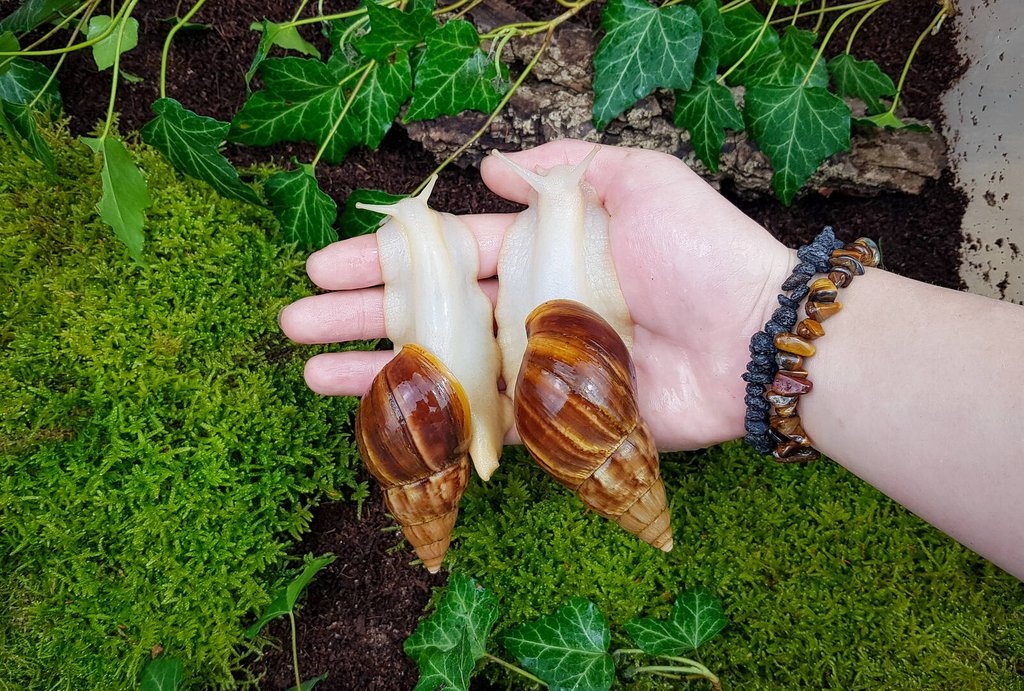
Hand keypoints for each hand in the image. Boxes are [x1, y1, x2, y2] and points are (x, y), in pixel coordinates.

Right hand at [279, 139, 793, 449]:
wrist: (756, 338)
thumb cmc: (701, 252)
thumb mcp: (640, 181)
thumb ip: (566, 169)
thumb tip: (498, 165)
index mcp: (544, 251)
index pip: (448, 253)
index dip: (387, 257)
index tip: (324, 260)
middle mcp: (532, 307)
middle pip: (431, 312)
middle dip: (361, 314)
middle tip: (295, 321)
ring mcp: (540, 366)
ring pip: (444, 368)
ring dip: (377, 370)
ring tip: (310, 372)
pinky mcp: (558, 420)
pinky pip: (485, 423)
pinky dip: (435, 421)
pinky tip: (382, 418)